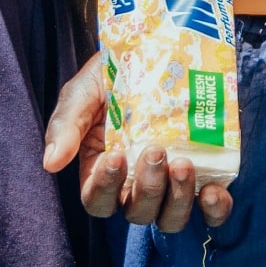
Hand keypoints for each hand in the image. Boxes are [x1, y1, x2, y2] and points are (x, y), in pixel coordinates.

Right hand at [43, 52, 235, 232]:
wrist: (160, 49)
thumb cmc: (113, 77)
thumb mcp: (82, 93)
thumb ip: (66, 124)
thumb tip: (50, 164)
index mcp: (102, 172)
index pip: (98, 201)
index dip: (105, 187)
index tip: (115, 155)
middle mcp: (136, 185)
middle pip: (138, 212)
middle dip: (147, 188)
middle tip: (155, 151)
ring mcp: (172, 183)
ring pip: (171, 217)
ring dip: (177, 199)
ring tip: (183, 164)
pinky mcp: (207, 175)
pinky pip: (212, 211)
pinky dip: (215, 210)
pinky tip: (214, 193)